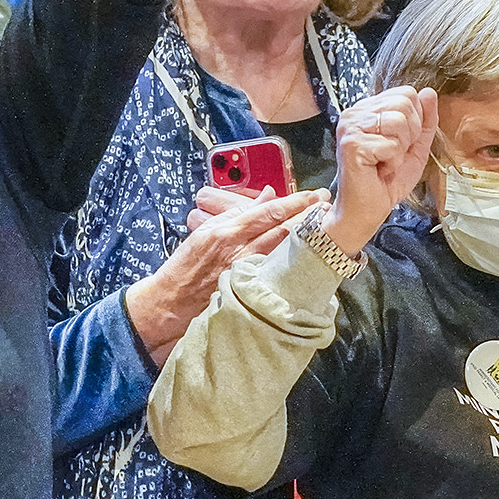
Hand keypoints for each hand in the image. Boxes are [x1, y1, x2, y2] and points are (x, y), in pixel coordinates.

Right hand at [126, 187, 328, 361]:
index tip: (314, 195)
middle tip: (328, 205)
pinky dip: (294, 261)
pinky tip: (310, 257)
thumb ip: (234, 215)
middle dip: (309, 216)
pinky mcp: (250, 290)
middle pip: (283, 230)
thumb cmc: (184, 268)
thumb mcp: (204, 233)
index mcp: (227, 232)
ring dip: (307, 237)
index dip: (295, 202)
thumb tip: (264, 197)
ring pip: (285, 251)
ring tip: (326, 226)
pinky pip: (277, 271)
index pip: (269, 212)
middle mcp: (240, 251)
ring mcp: (248, 272)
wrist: (170, 304)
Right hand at [327, 87, 436, 249]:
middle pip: (404, 103)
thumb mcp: (415, 147)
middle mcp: (355, 113)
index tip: (401, 143)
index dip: (415, 120)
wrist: (366, 210)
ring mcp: (351, 127)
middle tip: (393, 154)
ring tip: (386, 161)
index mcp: (368, 109)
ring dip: (400, 149)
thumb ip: (424, 120)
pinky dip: (392, 162)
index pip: (406, 93)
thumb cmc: (386, 181)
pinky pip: (391, 144)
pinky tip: (378, 169)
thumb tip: (429, 92)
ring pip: (399, 121)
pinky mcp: (352, 144)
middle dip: (409, 134)